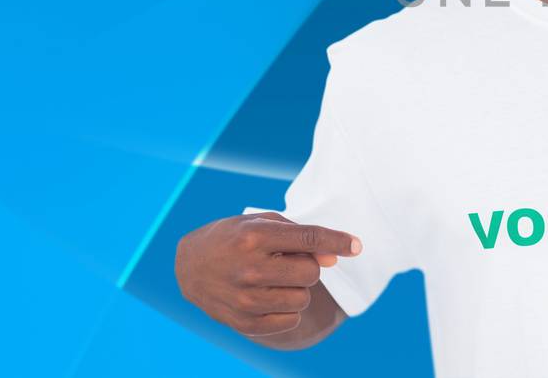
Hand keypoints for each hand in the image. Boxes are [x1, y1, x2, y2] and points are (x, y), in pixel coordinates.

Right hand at [175, 212, 360, 336]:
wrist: (190, 266)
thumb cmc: (235, 238)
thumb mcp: (262, 224)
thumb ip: (301, 237)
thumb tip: (334, 260)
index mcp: (254, 237)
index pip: (308, 239)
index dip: (338, 241)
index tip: (357, 246)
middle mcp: (249, 268)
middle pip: (311, 272)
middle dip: (308, 265)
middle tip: (287, 261)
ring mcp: (245, 299)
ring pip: (303, 298)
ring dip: (297, 288)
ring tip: (276, 279)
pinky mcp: (243, 323)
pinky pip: (290, 320)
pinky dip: (288, 309)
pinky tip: (270, 296)